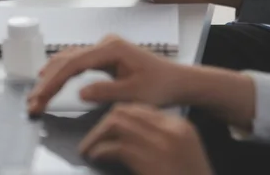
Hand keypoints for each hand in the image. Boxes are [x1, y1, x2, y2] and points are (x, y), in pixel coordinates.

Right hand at [28, 35, 183, 114]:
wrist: (176, 80)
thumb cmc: (160, 86)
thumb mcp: (135, 93)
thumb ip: (107, 92)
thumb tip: (81, 92)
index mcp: (111, 48)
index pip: (74, 64)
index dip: (55, 82)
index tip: (41, 97)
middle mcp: (104, 43)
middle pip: (67, 60)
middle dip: (48, 82)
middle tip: (33, 101)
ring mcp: (102, 47)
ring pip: (68, 59)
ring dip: (51, 76)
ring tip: (36, 94)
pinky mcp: (103, 55)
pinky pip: (76, 61)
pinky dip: (61, 72)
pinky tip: (49, 78)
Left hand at [80, 104, 212, 174]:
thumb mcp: (181, 154)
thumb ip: (158, 138)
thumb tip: (124, 133)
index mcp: (180, 126)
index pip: (140, 109)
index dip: (116, 117)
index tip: (104, 129)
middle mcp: (172, 129)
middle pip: (125, 112)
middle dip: (103, 124)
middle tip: (92, 139)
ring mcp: (162, 144)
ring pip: (116, 124)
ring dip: (96, 136)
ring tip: (88, 148)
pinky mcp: (151, 161)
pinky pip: (116, 147)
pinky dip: (100, 150)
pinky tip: (96, 156)